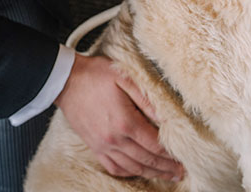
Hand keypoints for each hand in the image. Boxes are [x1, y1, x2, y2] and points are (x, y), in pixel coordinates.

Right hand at [55, 54, 183, 180]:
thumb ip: (147, 99)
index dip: (171, 154)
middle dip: (165, 168)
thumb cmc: (96, 75)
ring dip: (150, 173)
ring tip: (166, 175)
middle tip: (181, 172)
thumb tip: (167, 117)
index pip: (154, 145)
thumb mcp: (125, 78)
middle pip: (146, 160)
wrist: (66, 81)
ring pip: (131, 167)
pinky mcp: (94, 147)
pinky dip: (128, 172)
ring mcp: (102, 146)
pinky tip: (138, 171)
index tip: (184, 158)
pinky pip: (113, 167)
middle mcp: (114, 139)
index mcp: (126, 122)